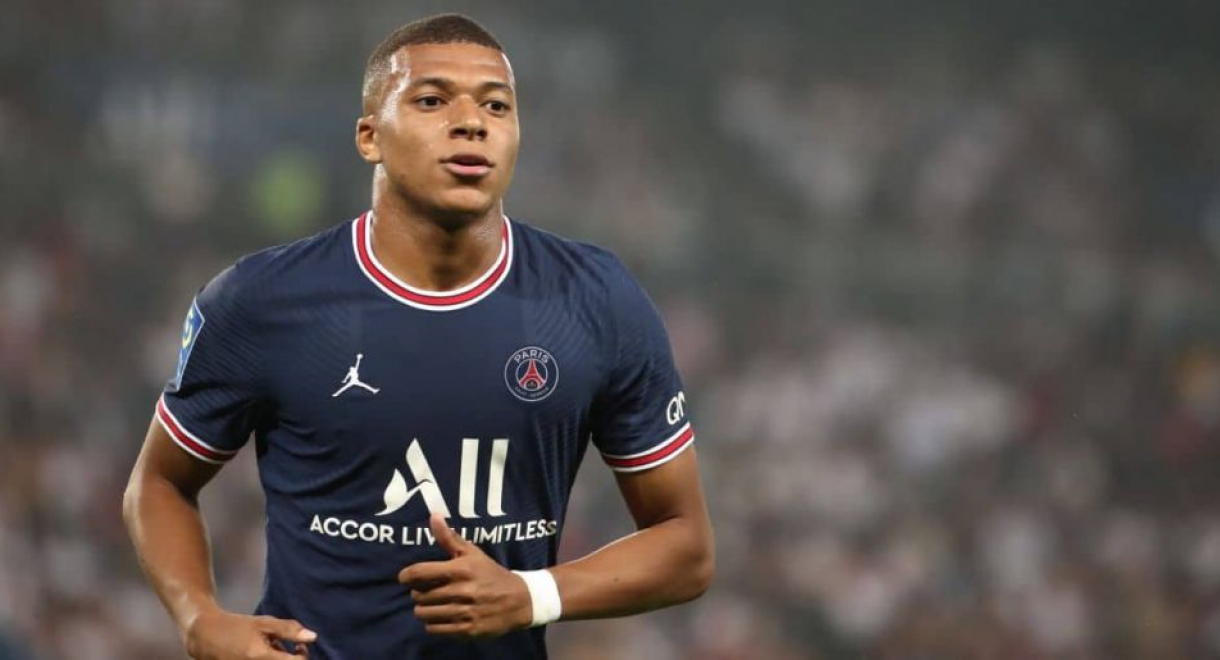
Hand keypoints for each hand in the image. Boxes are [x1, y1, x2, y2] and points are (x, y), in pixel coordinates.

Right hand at [183, 606, 315, 658]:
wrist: (205, 636)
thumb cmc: (237, 627)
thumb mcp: (264, 623)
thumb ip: (289, 630)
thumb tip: (313, 637)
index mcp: (262, 657)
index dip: (302, 655)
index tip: (298, 646)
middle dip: (289, 659)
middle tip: (284, 649)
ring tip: (269, 650)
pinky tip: (259, 656)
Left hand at [398, 513, 533, 638]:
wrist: (520, 601)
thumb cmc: (491, 574)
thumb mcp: (473, 554)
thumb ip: (449, 538)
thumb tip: (433, 516)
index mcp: (461, 570)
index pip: (420, 572)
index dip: (406, 576)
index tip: (404, 578)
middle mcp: (461, 591)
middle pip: (419, 595)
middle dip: (419, 593)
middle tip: (427, 591)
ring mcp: (464, 612)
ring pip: (424, 614)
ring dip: (424, 610)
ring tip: (433, 605)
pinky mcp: (467, 630)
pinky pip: (434, 629)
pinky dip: (433, 624)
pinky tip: (442, 617)